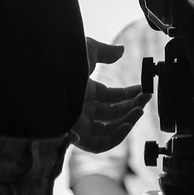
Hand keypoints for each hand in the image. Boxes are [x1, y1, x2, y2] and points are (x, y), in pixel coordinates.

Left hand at [69, 38, 151, 153]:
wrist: (47, 72)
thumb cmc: (65, 58)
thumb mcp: (89, 50)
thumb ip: (106, 52)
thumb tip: (121, 51)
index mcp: (84, 90)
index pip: (110, 98)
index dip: (128, 94)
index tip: (142, 90)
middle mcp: (81, 108)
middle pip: (111, 114)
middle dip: (131, 107)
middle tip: (146, 98)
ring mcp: (79, 122)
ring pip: (107, 131)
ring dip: (126, 122)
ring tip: (139, 111)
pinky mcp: (76, 134)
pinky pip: (99, 144)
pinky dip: (116, 137)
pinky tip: (127, 124)